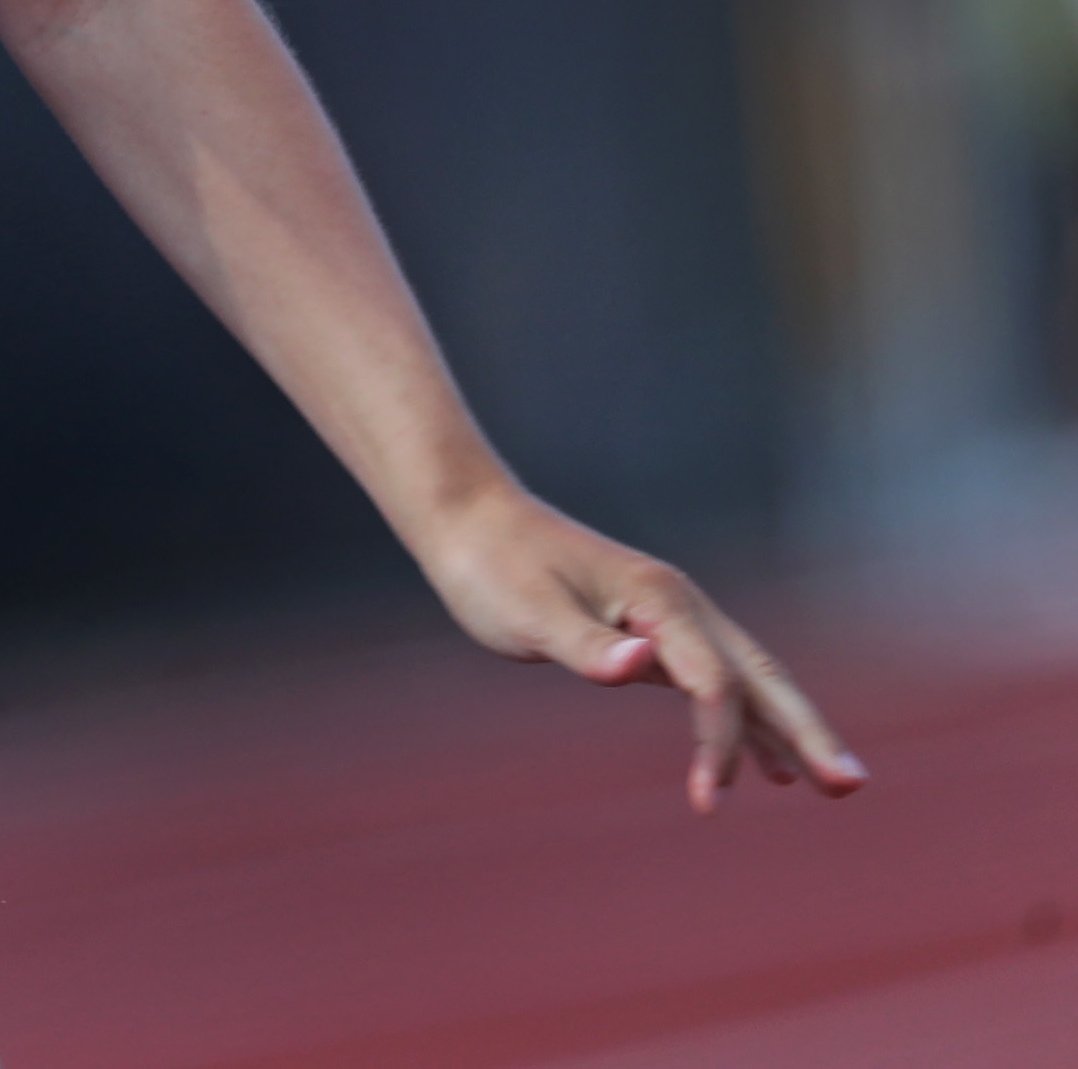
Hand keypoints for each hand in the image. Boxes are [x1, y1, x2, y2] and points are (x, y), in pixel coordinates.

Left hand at [417, 483, 864, 812]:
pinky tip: (765, 763)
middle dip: (807, 731)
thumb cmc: (491, 566)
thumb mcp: (527, 611)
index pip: (712, 681)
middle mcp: (677, 603)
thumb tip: (639, 666)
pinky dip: (744, 721)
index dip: (719, 743)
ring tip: (832, 787)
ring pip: (745, 679)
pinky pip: (713, 681)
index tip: (706, 801)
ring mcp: (667, 616)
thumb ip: (585, 643)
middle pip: (759, 674)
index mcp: (659, 599)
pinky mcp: (647, 630)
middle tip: (852, 788)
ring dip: (789, 730)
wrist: (466, 519)